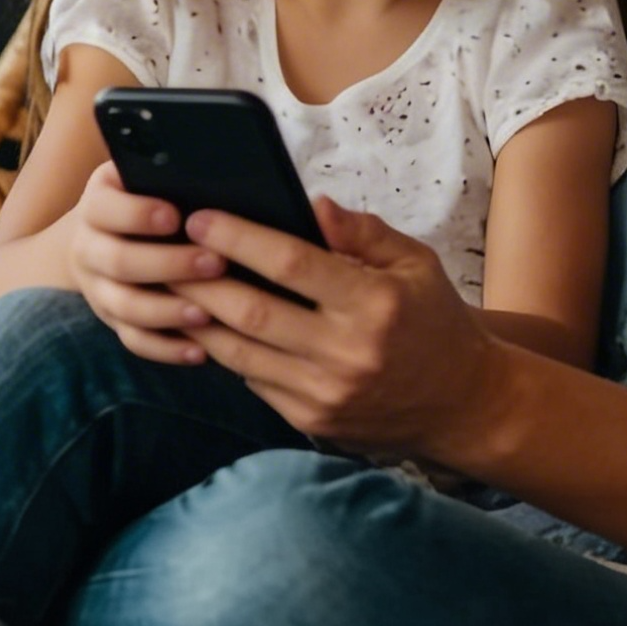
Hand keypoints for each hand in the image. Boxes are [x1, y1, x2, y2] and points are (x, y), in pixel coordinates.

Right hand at [66, 160, 231, 362]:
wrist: (100, 233)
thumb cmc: (145, 198)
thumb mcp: (145, 178)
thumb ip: (168, 177)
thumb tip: (218, 177)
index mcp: (97, 204)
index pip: (106, 209)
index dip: (138, 214)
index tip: (175, 217)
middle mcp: (88, 247)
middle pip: (118, 262)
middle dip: (168, 264)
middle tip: (214, 263)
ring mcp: (97, 289)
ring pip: (124, 306)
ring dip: (166, 311)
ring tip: (208, 312)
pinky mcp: (112, 321)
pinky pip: (134, 341)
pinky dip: (165, 349)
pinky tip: (200, 352)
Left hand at [179, 197, 501, 457]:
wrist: (463, 404)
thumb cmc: (435, 321)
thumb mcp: (416, 263)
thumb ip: (362, 233)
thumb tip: (311, 204)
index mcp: (374, 303)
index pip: (292, 265)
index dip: (239, 238)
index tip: (200, 217)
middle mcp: (346, 352)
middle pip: (252, 312)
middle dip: (199, 279)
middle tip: (163, 250)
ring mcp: (325, 393)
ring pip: (240, 353)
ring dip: (198, 318)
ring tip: (168, 286)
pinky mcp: (311, 421)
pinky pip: (253, 382)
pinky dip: (225, 351)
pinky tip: (206, 325)